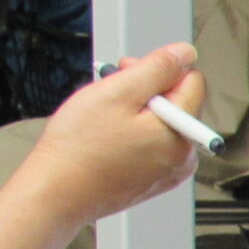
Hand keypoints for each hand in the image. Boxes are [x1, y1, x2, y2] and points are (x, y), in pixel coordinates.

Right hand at [13, 43, 206, 225]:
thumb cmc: (79, 149)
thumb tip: (185, 53)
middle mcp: (183, 156)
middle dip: (146, 90)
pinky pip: (151, 145)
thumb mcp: (118, 91)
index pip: (193, 80)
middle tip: (110, 91)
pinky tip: (107, 137)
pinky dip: (132, 134)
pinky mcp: (152, 181)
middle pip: (179, 102)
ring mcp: (169, 171)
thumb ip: (157, 68)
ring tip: (105, 116)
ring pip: (162, 123)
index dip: (159, 68)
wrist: (55, 194)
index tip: (129, 71)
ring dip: (136, 111)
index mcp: (182, 133)